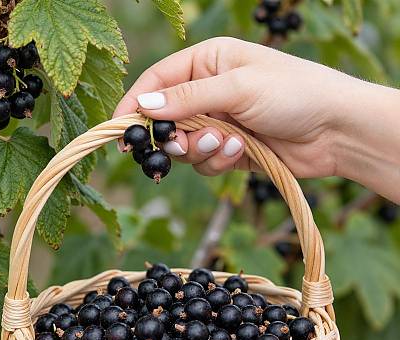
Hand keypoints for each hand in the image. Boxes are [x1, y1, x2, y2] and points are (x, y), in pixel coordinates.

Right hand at [114, 37, 399, 202]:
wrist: (335, 130)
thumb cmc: (293, 93)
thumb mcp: (237, 87)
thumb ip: (187, 98)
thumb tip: (142, 107)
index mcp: (208, 61)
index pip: (157, 82)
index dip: (135, 106)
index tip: (119, 130)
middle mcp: (208, 92)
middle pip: (166, 120)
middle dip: (174, 136)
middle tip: (183, 143)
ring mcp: (218, 122)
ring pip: (184, 147)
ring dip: (201, 150)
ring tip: (229, 142)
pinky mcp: (228, 149)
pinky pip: (204, 162)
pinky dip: (218, 161)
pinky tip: (242, 151)